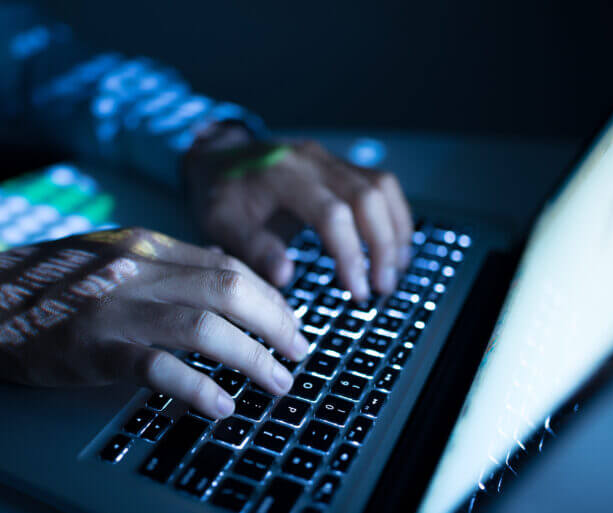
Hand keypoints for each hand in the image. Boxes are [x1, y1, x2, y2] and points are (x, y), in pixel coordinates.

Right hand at [0, 228, 307, 418]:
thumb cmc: (53, 282)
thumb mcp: (115, 255)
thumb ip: (169, 264)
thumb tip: (227, 275)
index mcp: (148, 246)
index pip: (229, 265)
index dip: (271, 298)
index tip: (290, 324)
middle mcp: (139, 270)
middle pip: (230, 289)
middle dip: (277, 323)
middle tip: (299, 353)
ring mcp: (116, 308)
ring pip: (205, 326)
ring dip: (253, 357)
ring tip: (277, 382)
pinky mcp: (94, 348)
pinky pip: (158, 368)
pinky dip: (197, 388)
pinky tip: (221, 406)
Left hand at [185, 136, 413, 299]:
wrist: (217, 155)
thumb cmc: (219, 193)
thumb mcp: (221, 223)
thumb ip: (252, 248)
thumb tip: (285, 276)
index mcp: (283, 175)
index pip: (332, 214)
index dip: (350, 254)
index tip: (357, 291)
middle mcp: (312, 161)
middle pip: (368, 197)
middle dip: (381, 247)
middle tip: (381, 287)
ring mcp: (329, 159)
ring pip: (382, 186)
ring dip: (394, 230)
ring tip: (393, 270)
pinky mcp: (339, 164)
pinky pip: (380, 182)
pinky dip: (393, 214)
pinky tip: (393, 245)